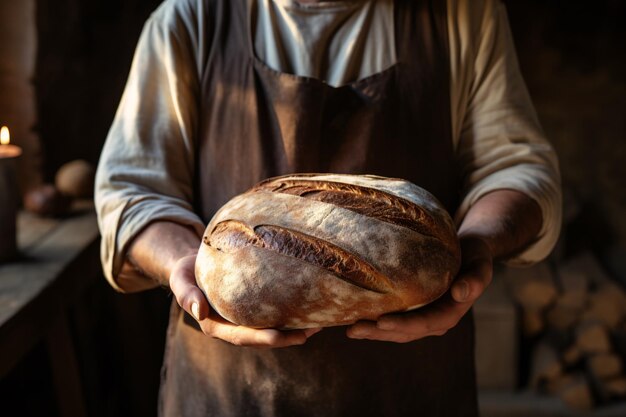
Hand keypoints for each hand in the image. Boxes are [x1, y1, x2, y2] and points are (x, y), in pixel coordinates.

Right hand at [169, 253, 320, 347]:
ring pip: (273, 328)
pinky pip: (275, 313)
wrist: (193, 262)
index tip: (278, 337)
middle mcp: (234, 325)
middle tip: (310, 332)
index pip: (240, 335)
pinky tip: (311, 308)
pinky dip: (292, 314)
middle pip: (262, 336)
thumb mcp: (180, 280)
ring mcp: (245, 318)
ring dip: (295, 329)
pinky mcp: (255, 307)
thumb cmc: (186, 271)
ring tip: (319, 324)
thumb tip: (200, 313)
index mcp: (216, 325)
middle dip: (287, 337)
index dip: (259, 337)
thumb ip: (187, 296)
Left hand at [346, 236, 492, 341]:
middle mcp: (435, 320)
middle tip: (353, 329)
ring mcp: (422, 317)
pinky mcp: (412, 309)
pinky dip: (374, 321)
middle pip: (404, 332)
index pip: (424, 323)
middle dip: (378, 332)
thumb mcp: (481, 265)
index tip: (381, 321)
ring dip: (372, 331)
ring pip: (394, 330)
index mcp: (450, 314)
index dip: (402, 325)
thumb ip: (476, 280)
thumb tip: (460, 293)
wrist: (471, 252)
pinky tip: (353, 316)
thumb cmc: (475, 256)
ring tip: (349, 329)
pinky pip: (391, 318)